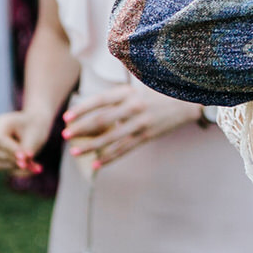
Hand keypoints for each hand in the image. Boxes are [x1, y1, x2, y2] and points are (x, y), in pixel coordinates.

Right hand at [0, 109, 51, 173]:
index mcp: (1, 123)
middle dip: (12, 160)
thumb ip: (26, 150)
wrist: (35, 126)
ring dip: (16, 168)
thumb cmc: (35, 128)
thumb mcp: (34, 137)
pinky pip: (4, 169)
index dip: (10, 150)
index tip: (25, 157)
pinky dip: (19, 171)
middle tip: (30, 165)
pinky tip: (33, 169)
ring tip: (36, 167)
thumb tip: (21, 166)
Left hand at [62, 84, 202, 166]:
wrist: (187, 102)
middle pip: (102, 120)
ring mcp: (140, 123)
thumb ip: (117, 96)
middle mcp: (133, 107)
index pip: (100, 100)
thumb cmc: (158, 94)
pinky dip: (109, 158)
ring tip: (74, 151)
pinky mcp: (147, 136)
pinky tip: (96, 164)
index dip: (82, 109)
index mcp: (128, 92)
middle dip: (81, 128)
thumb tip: (92, 107)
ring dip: (90, 146)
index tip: (66, 117)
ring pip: (110, 137)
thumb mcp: (137, 88)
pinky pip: (124, 149)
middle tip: (65, 135)